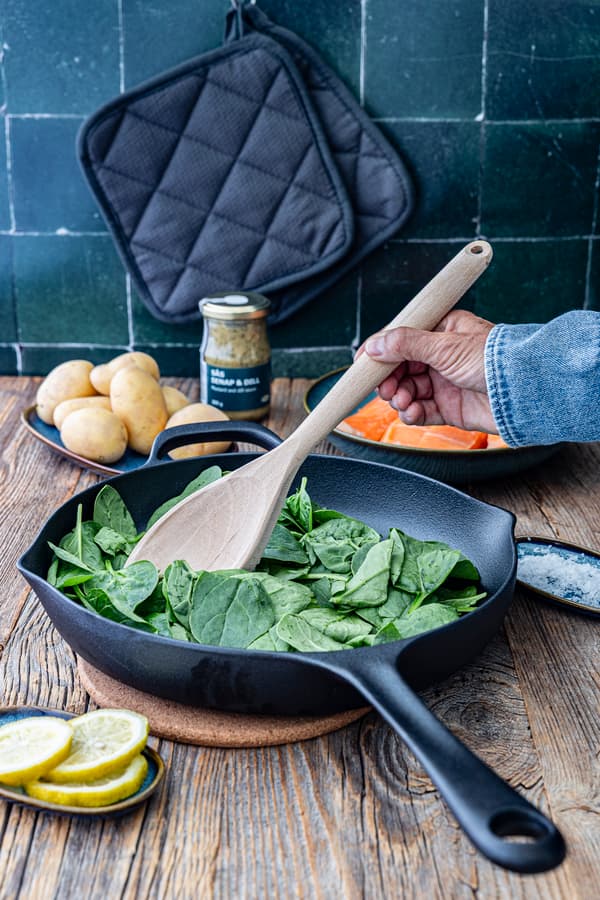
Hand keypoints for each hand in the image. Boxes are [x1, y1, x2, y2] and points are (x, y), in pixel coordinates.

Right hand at [363, 310, 497, 432]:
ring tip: (402, 401)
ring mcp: (445, 382)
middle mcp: (442, 357)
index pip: (402, 340)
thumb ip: (406, 344)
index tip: (363, 363)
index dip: (381, 352)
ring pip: (408, 391)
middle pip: (401, 368)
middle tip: (385, 388)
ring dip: (400, 397)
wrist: (521, 391)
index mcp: (442, 332)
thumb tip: (375, 344)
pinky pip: (421, 411)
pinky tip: (411, 412)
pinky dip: (411, 413)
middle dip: (389, 380)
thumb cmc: (493, 359)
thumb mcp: (444, 345)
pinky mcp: (449, 407)